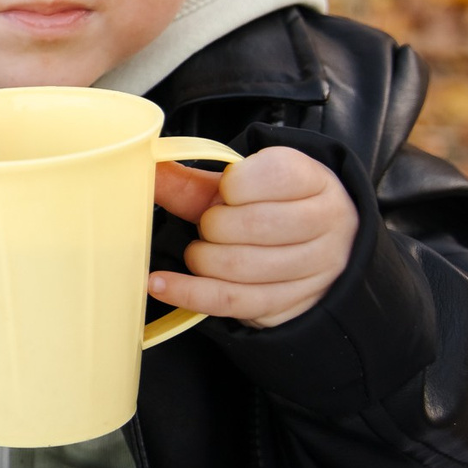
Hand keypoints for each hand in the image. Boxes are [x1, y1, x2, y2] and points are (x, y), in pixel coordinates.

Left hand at [150, 146, 358, 328]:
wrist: (308, 247)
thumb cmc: (268, 208)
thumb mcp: (238, 187)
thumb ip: (191, 180)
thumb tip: (142, 164)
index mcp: (315, 180)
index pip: (272, 175)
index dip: (234, 185)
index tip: (225, 192)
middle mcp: (325, 223)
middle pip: (253, 224)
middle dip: (213, 225)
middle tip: (210, 224)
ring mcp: (314, 268)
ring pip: (239, 265)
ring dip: (202, 258)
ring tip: (201, 250)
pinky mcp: (291, 304)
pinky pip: (231, 301)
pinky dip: (188, 292)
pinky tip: (160, 284)